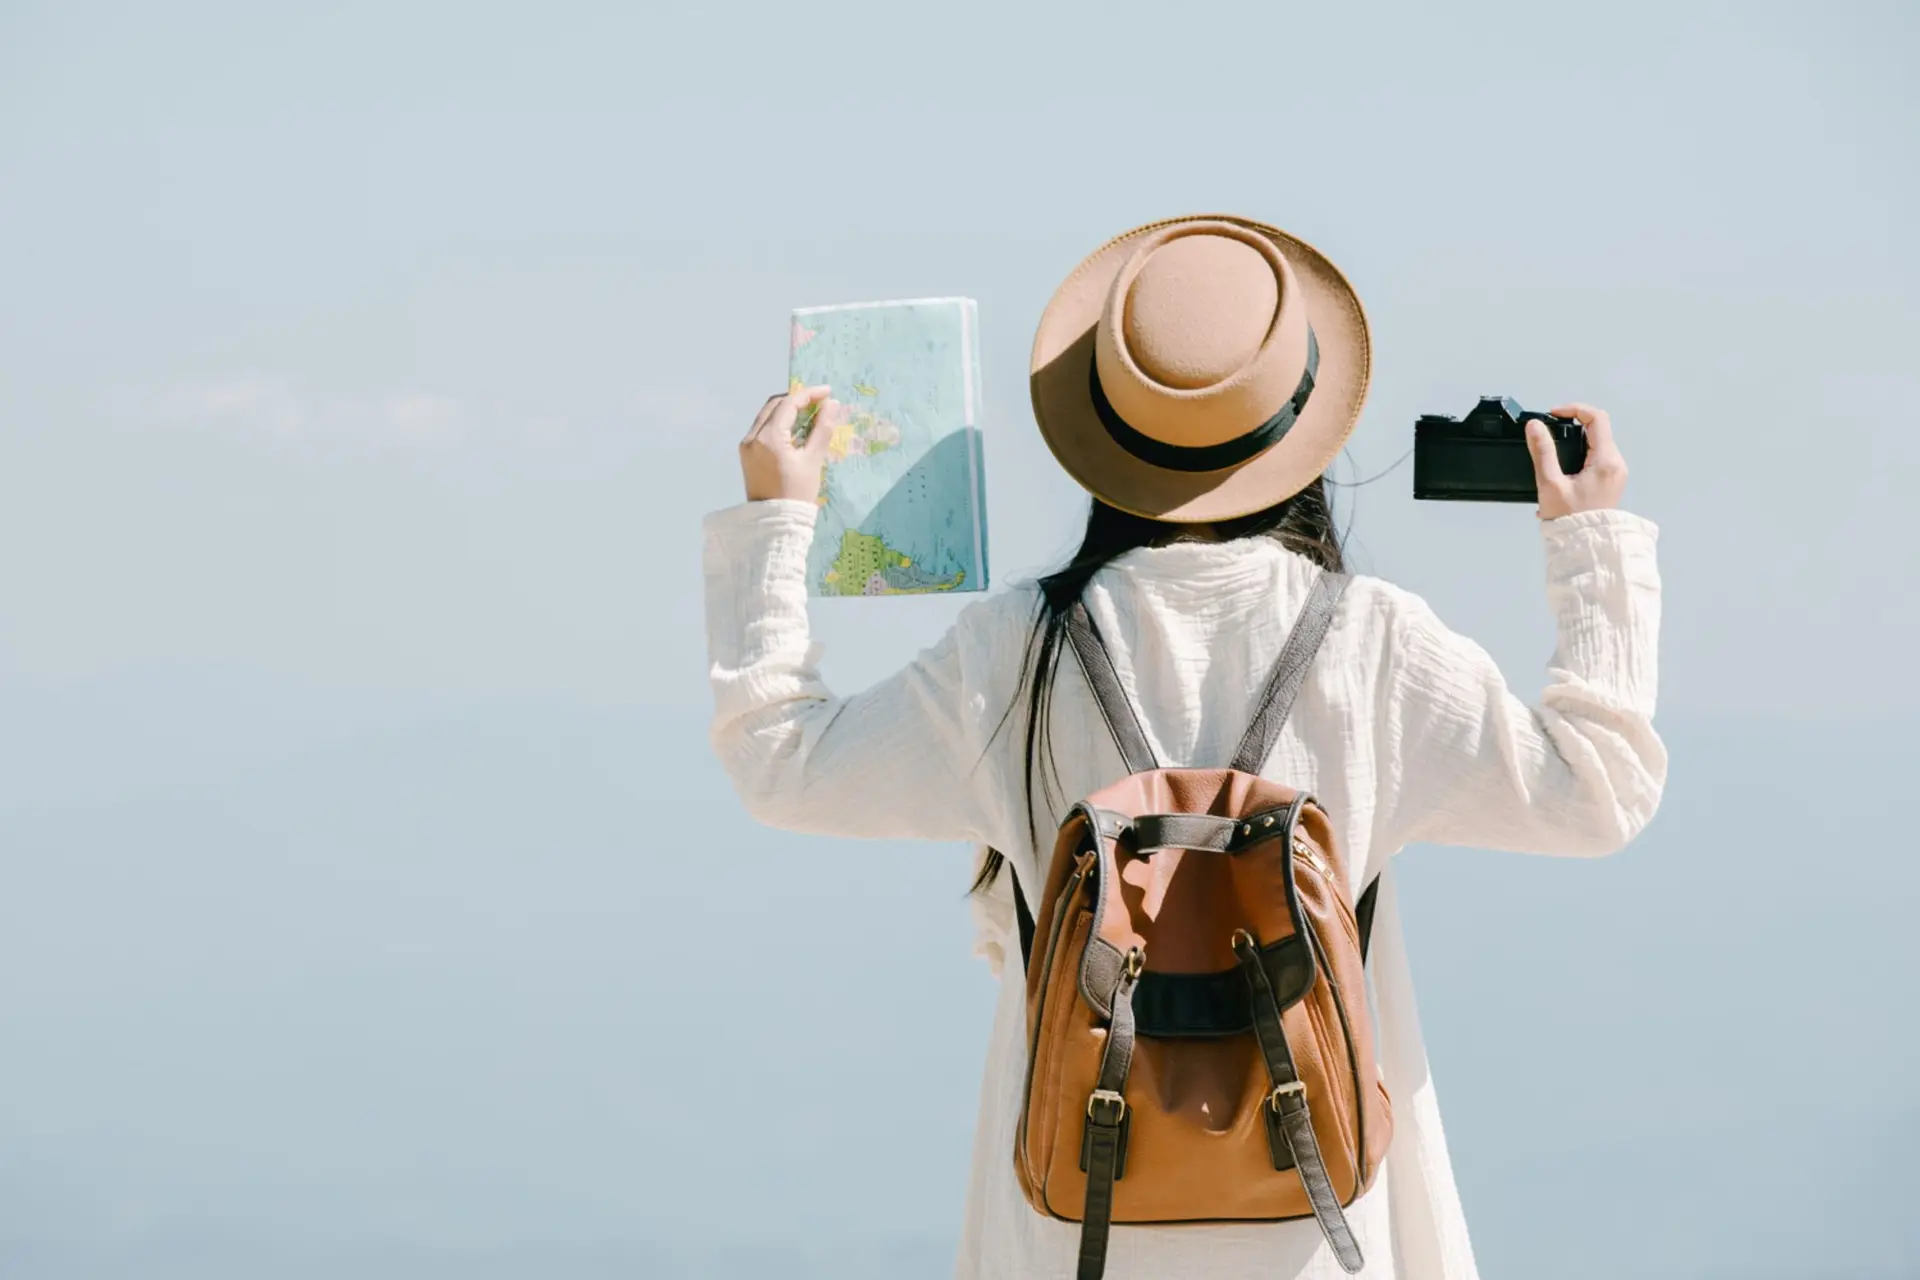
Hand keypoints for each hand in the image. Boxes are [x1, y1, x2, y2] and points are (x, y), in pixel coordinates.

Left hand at [739, 385, 841, 503]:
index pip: (789, 403)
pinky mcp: (746, 453)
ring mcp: (746, 445)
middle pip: (775, 404)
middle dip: (797, 399)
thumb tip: (832, 404)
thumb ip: (822, 429)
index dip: (809, 394)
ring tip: (809, 414)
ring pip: (767, 414)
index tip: (827, 392)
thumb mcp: (813, 460)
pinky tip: (794, 429)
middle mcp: (752, 437)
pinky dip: (778, 422)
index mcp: (769, 438)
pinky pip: (762, 427)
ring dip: (787, 409)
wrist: (774, 523)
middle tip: (819, 402)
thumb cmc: (797, 494)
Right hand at [1527, 402, 1627, 520]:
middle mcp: (1616, 464)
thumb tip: (1535, 426)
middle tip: (1550, 431)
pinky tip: (1565, 467)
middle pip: (1598, 428)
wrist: (1585, 547)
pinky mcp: (1611, 480)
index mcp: (1606, 461)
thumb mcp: (1550, 483)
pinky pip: (1599, 456)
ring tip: (1555, 450)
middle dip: (1573, 424)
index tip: (1554, 414)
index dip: (1574, 409)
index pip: (1596, 418)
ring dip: (1577, 439)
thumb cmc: (1571, 520)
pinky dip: (1582, 453)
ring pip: (1598, 442)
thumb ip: (1542, 451)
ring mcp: (1616, 473)